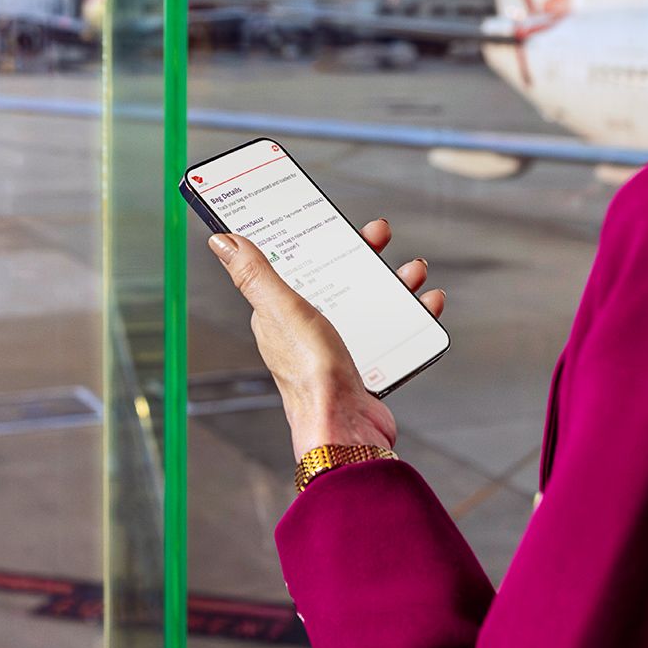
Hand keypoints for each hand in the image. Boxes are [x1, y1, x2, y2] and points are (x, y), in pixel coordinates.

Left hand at [207, 219, 446, 462]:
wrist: (347, 429)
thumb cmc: (310, 375)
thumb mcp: (282, 310)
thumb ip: (255, 274)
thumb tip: (221, 240)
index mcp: (281, 314)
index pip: (296, 264)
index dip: (314, 239)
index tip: (332, 218)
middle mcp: (308, 329)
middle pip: (337, 277)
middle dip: (362, 253)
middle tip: (380, 234)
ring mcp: (338, 346)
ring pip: (368, 300)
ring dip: (392, 281)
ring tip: (412, 270)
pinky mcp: (366, 364)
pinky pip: (391, 329)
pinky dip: (411, 314)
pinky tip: (426, 304)